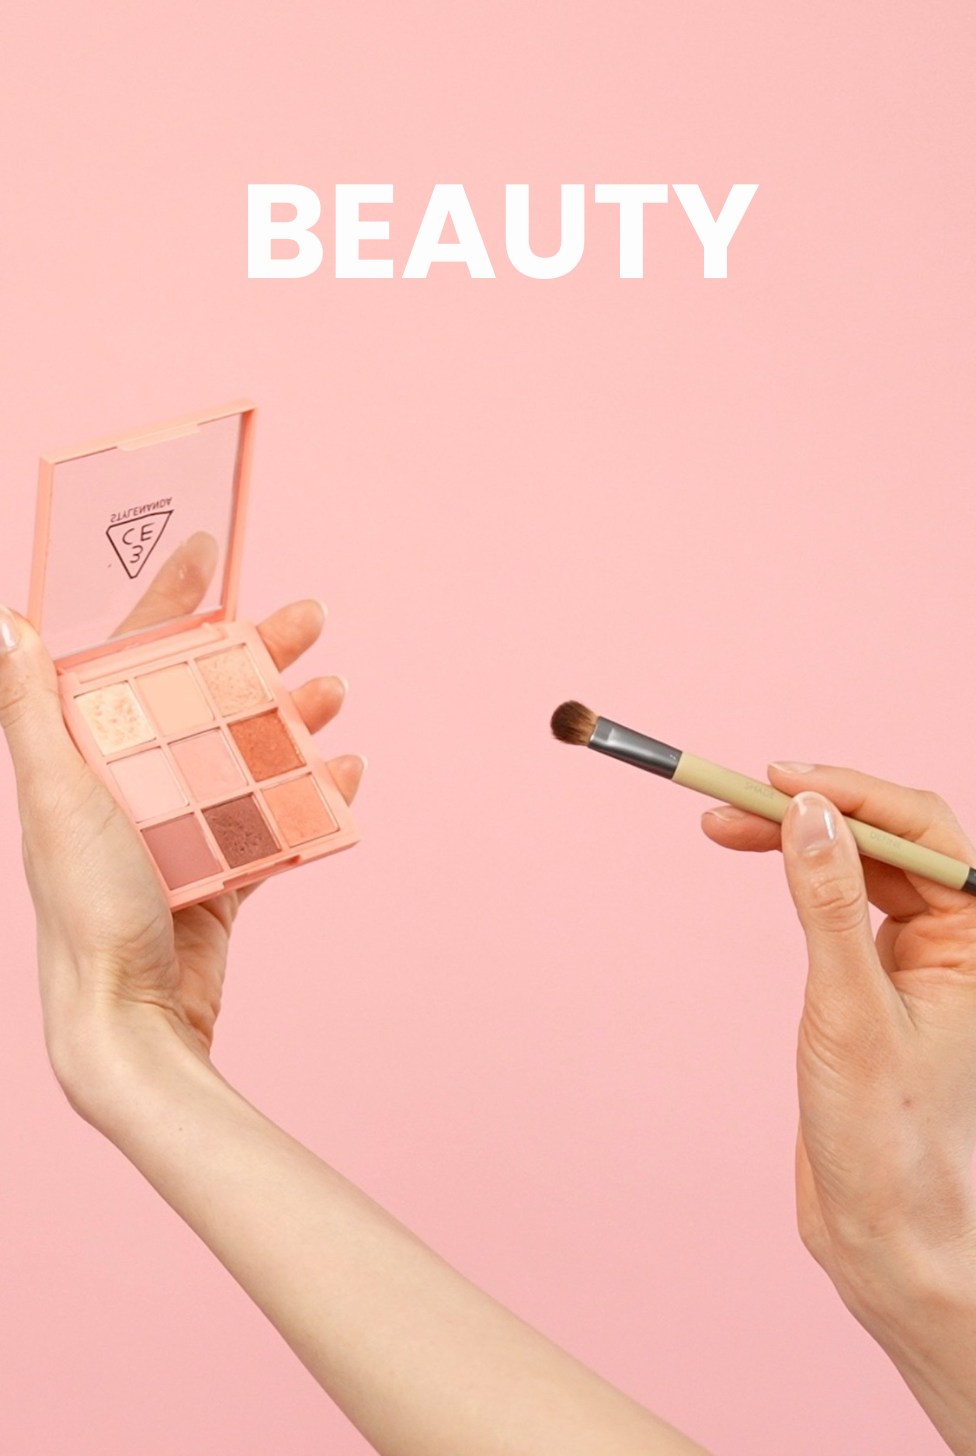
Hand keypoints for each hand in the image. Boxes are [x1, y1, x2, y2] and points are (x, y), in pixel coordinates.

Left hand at [0, 594, 362, 1111]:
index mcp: (86, 756)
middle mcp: (130, 784)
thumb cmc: (86, 909)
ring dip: (292, 715)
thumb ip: (30, 712)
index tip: (205, 553)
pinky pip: (272, 818)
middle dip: (257, 649)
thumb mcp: (58, 798)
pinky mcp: (219, 875)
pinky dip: (309, 792)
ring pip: (247, 750)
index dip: (165, 601)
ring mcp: (178, 829)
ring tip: (335, 691)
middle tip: (309, 617)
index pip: (128, 657)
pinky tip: (342, 770)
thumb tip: (4, 624)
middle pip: (203, 694)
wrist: (128, 1021)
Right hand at [701, 764, 975, 1307]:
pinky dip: (799, 879)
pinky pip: (843, 902)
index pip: (921, 830)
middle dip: (810, 812)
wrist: (879, 1222)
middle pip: (886, 839)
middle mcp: (960, 940)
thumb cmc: (884, 1131)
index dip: (850, 793)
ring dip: (795, 840)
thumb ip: (828, 903)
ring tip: (723, 827)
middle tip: (730, 803)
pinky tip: (763, 865)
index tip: (777, 778)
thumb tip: (806, 810)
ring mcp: (921, 958)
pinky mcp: (881, 978)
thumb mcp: (849, 1009)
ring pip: (860, 865)